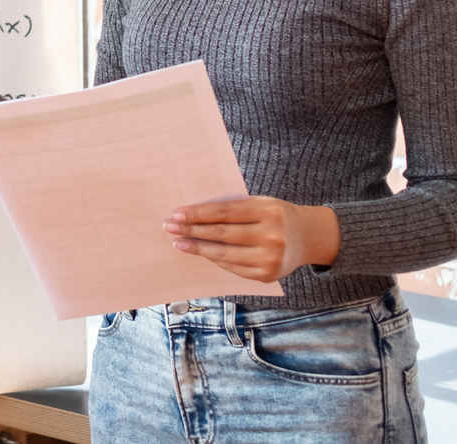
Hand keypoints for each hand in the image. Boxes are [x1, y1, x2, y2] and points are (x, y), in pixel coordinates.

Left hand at [165, 197, 339, 281]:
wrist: (309, 237)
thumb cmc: (275, 215)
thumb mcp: (259, 203)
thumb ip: (232, 209)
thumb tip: (192, 215)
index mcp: (268, 212)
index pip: (224, 212)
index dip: (197, 214)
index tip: (176, 213)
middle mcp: (272, 236)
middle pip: (221, 234)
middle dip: (191, 230)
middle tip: (169, 227)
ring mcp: (270, 259)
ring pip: (224, 254)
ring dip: (197, 248)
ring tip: (178, 242)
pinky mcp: (267, 275)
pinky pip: (233, 267)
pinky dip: (215, 260)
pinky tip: (201, 252)